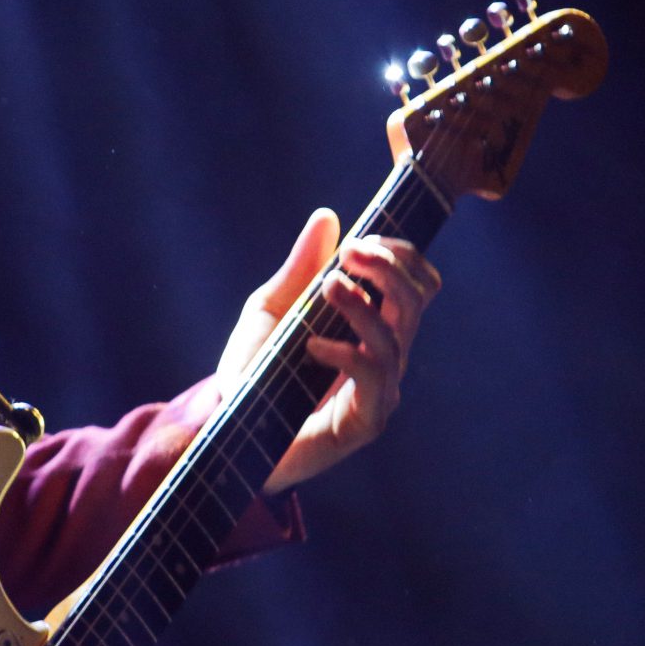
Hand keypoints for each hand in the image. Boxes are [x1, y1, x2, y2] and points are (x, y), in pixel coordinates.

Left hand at [218, 208, 440, 493]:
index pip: (415, 283)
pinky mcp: (364, 422)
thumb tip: (327, 217)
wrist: (227, 428)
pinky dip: (347, 353)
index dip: (399, 255)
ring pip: (396, 337)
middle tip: (349, 254)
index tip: (358, 241)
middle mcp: (384, 356)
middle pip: (417, 301)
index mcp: (371, 326)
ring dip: (364, 305)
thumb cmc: (253, 371)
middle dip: (389, 268)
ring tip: (328, 288)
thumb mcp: (272, 309)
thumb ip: (300, 268)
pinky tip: (313, 345)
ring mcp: (378, 391)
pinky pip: (373, 380)